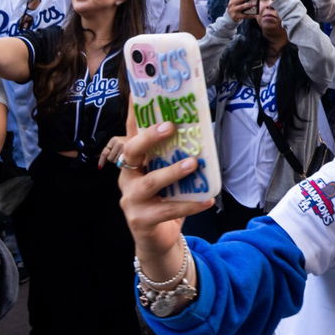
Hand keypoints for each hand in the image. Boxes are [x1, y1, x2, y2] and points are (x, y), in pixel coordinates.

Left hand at [97, 135, 127, 168]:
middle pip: (109, 158)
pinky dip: (124, 163)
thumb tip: (101, 162)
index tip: (100, 167)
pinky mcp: (129, 151)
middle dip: (114, 159)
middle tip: (121, 157)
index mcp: (114, 139)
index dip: (102, 161)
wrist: (142, 142)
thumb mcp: (118, 145)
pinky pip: (122, 162)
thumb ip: (110, 151)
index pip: (104, 152)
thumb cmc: (130, 145)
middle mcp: (118, 141)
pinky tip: (128, 159)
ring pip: (116, 161)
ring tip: (126, 157)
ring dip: (119, 161)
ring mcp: (124, 146)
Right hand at [118, 122, 214, 269]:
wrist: (157, 241)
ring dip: (172, 171)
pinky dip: (190, 205)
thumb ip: (175, 159)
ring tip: (193, 164)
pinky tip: (208, 201)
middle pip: (132, 152)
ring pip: (150, 182)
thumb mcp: (169, 177)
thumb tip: (200, 134)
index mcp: (133, 164)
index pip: (132, 134)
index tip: (138, 92)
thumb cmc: (166, 202)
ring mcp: (131, 200)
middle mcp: (127, 178)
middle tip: (171, 126)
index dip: (135, 115)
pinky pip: (168, 210)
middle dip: (150, 137)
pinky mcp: (141, 220)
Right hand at [227, 0, 256, 19]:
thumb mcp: (236, 0)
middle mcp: (232, 3)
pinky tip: (255, 14)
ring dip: (249, 5)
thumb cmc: (236, 6)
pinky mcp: (236, 16)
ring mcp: (234, 10)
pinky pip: (244, 15)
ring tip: (255, 4)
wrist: (230, 17)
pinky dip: (250, 15)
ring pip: (242, 6)